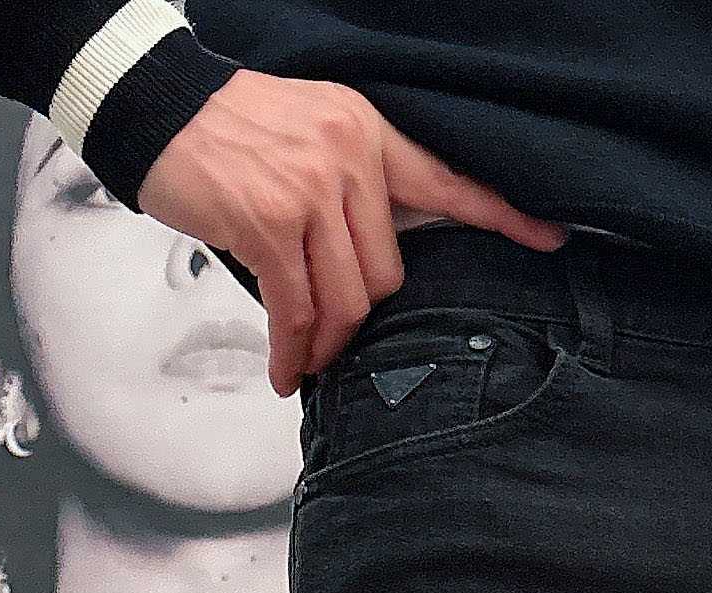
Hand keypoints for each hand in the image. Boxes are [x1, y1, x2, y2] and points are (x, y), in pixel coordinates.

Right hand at [138, 73, 568, 394]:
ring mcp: (309, 193)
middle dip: (359, 314)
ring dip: (325, 343)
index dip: (504, 216)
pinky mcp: (269, 225)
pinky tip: (284, 369)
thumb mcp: (312, 134)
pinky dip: (291, 350)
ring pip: (346, 300)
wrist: (159, 105)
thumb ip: (352, 185)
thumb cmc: (230, 130)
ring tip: (305, 359)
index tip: (552, 240)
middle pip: (385, 273)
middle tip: (330, 334)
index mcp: (368, 134)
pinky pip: (296, 309)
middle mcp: (349, 159)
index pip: (449, 181)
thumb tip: (369, 264)